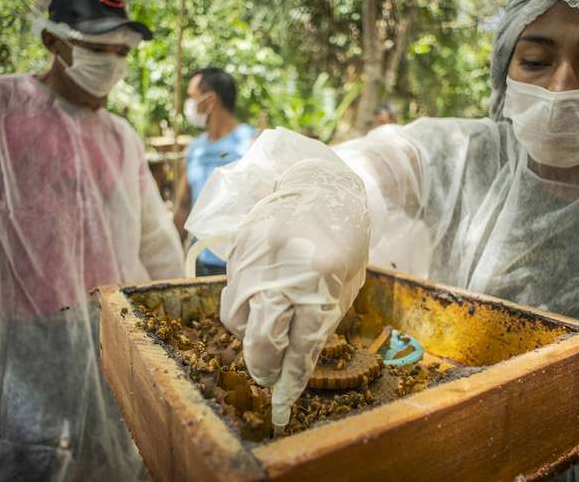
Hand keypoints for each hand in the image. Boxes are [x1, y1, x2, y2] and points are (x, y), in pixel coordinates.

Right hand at [220, 157, 370, 426]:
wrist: (319, 182)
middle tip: (267, 375)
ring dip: (250, 335)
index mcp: (323, 280)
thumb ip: (323, 319)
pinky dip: (244, 306)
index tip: (283, 397)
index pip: (302, 344)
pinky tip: (259, 300)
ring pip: (237, 319)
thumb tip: (296, 361)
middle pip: (262, 338)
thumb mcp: (347, 280)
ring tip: (267, 330)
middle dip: (263, 366)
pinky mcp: (238, 249)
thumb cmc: (344, 235)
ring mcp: (256, 259)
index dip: (291, 377)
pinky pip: (231, 294)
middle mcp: (285, 271)